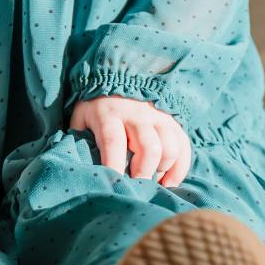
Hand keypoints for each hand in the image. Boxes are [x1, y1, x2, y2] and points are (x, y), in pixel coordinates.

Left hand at [67, 95, 192, 187]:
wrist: (117, 77)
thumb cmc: (96, 109)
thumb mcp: (81, 120)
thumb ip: (80, 142)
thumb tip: (83, 170)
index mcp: (109, 114)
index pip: (113, 142)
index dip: (114, 166)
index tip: (115, 185)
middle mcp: (137, 114)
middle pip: (149, 148)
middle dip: (144, 174)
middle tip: (136, 187)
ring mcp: (158, 117)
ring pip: (170, 148)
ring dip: (162, 169)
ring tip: (150, 179)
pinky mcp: (172, 122)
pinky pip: (184, 147)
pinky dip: (179, 169)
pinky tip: (168, 182)